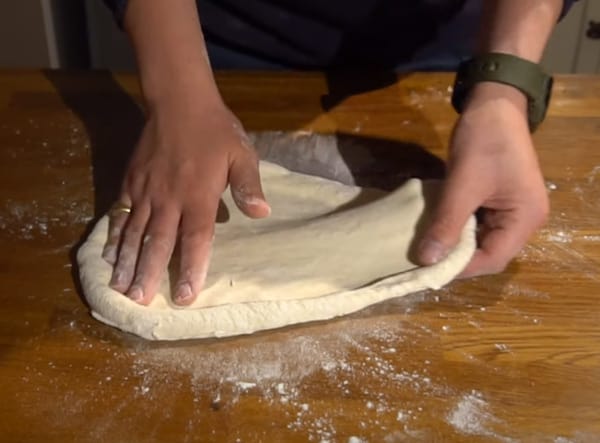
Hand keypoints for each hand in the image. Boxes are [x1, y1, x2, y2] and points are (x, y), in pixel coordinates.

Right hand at [102, 95, 269, 304]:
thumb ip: (248, 185)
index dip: (190, 268)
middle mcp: (169, 198)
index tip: (184, 296)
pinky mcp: (131, 181)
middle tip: (140, 301)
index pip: (195, 239)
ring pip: (134, 233)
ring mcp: (145, 191)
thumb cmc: (215, 130)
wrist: (179, 101)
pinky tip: (109, 256)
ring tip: (120, 289)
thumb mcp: (241, 153)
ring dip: (127, 262)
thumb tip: (262, 213)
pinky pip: (121, 214)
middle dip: (149, 274)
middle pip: (158, 242)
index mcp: (198, 195)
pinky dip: (114, 236)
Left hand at [417, 82, 548, 276]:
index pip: (493, 259)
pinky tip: (437, 229)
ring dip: (455, 244)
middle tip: (424, 260)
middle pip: (489, 253)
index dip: (461, 268)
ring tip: (427, 247)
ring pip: (481, 241)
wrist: (492, 104)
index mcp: (526, 218)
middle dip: (457, 259)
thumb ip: (446, 223)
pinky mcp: (498, 202)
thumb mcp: (462, 184)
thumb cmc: (483, 141)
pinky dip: (457, 229)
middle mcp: (524, 221)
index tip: (429, 269)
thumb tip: (426, 259)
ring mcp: (512, 211)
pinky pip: (477, 225)